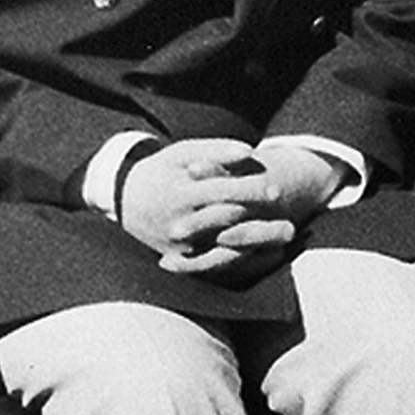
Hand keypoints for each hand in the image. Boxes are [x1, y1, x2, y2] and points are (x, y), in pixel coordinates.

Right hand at [118, 139, 302, 273]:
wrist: (125, 200)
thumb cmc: (163, 170)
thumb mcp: (182, 153)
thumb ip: (216, 150)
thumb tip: (250, 152)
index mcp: (181, 194)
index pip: (223, 193)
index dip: (253, 191)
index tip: (279, 189)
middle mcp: (179, 223)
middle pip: (227, 223)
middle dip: (261, 221)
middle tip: (290, 221)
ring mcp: (179, 245)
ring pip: (224, 249)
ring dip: (257, 244)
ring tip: (284, 236)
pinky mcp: (181, 259)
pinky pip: (216, 264)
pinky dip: (243, 260)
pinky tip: (269, 254)